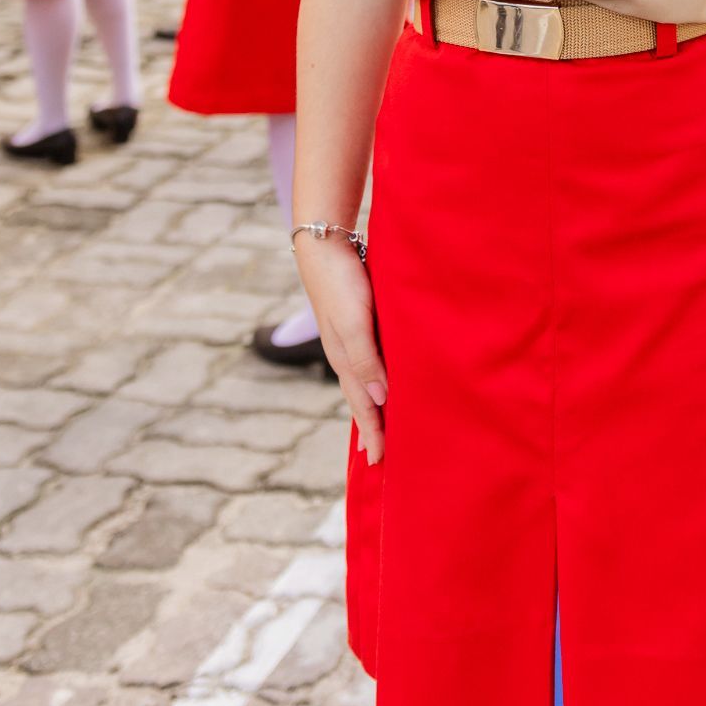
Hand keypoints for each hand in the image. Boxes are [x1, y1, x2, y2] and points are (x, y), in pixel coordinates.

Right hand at [295, 240, 387, 463]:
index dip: (373, 433)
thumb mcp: (353, 322)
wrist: (324, 243)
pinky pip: (369, 358)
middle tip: (380, 456)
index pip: (364, 406)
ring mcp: (350, 337)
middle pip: (362, 398)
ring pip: (365, 379)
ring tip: (379, 424)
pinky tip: (381, 375)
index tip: (381, 462)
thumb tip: (381, 398)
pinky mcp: (358, 320)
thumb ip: (365, 358)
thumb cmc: (341, 282)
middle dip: (371, 426)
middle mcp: (346, 354)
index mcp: (345, 360)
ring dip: (373, 404)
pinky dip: (375, 376)